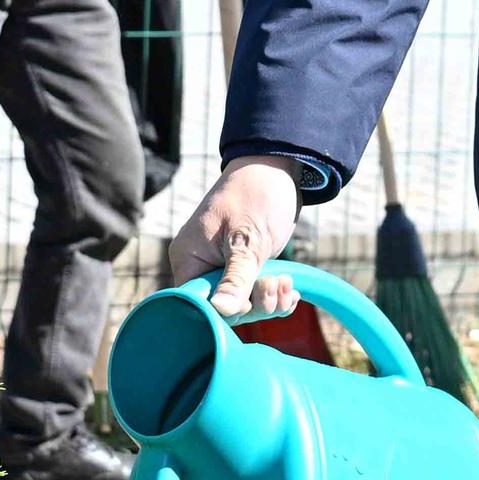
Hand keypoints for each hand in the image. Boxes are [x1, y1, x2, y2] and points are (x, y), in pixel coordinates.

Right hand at [170, 154, 305, 316]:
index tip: (249, 300)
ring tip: (287, 282)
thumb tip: (219, 311)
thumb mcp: (247, 240)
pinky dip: (275, 296)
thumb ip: (235, 278)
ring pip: (243, 303)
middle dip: (254, 303)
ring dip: (269, 300)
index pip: (196, 302)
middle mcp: (201, 265)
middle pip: (222, 307)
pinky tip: (290, 290)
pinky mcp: (245, 267)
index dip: (224, 310)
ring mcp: (223, 267)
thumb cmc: (256, 195)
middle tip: (276, 284)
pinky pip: (255, 294)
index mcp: (188, 257)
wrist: (277, 168)